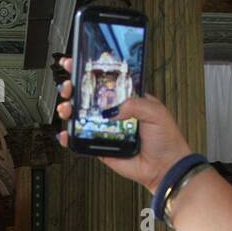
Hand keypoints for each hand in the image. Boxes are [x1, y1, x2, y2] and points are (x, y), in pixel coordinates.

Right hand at [54, 56, 193, 192]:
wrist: (164, 167)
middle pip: (88, 97)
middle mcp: (114, 113)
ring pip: (81, 117)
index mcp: (127, 99)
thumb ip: (134, 104)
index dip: (90, 72)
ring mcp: (105, 130)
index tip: (77, 63)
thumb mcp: (155, 112)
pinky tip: (65, 133)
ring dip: (69, 110)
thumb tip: (111, 109)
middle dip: (74, 89)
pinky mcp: (100, 147)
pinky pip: (81, 141)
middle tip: (68, 87)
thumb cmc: (165, 139)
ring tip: (66, 108)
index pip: (106, 81)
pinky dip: (69, 137)